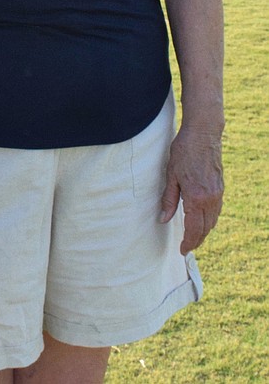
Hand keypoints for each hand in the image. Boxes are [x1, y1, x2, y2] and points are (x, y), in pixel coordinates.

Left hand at [159, 125, 222, 253]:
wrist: (203, 134)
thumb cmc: (184, 151)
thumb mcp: (171, 174)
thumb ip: (168, 199)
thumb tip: (163, 220)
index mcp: (196, 197)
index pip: (194, 229)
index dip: (189, 242)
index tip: (182, 250)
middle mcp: (210, 198)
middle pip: (206, 228)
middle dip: (197, 240)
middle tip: (187, 246)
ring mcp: (218, 193)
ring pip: (213, 221)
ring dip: (204, 231)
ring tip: (193, 236)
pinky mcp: (220, 187)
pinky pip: (216, 210)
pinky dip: (209, 219)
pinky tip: (202, 219)